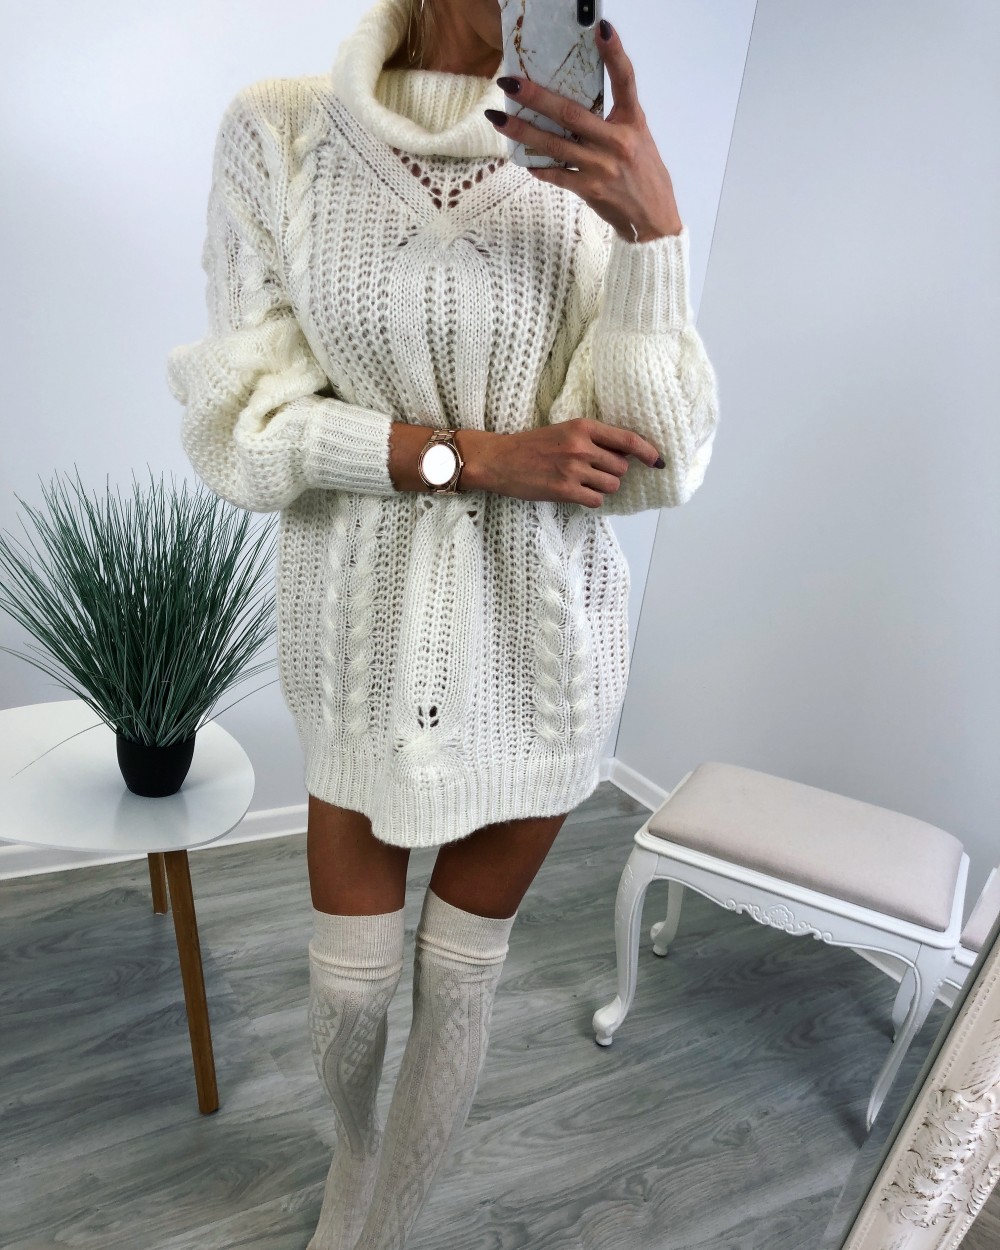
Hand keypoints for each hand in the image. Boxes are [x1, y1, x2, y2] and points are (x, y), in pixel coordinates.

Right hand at [477, 418, 664, 509]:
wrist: (499, 460)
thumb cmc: (531, 446)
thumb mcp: (564, 431)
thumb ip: (593, 439)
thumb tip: (625, 455)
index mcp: (583, 427)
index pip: (628, 440)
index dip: (648, 452)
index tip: (658, 461)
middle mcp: (581, 447)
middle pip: (621, 468)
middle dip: (613, 473)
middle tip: (594, 472)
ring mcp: (573, 469)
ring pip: (611, 486)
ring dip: (603, 488)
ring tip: (584, 483)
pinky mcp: (565, 490)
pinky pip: (596, 500)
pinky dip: (591, 499)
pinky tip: (577, 493)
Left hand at [486, 19, 683, 242]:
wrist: (653, 221)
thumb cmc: (644, 176)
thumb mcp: (638, 139)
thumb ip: (612, 122)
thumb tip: (574, 108)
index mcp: (632, 123)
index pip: (625, 81)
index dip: (614, 53)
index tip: (601, 28)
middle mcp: (617, 142)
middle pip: (570, 114)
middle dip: (536, 97)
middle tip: (510, 83)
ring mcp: (601, 167)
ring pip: (554, 145)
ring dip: (523, 132)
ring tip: (498, 119)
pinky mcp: (590, 190)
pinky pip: (556, 175)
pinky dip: (539, 167)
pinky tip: (523, 160)